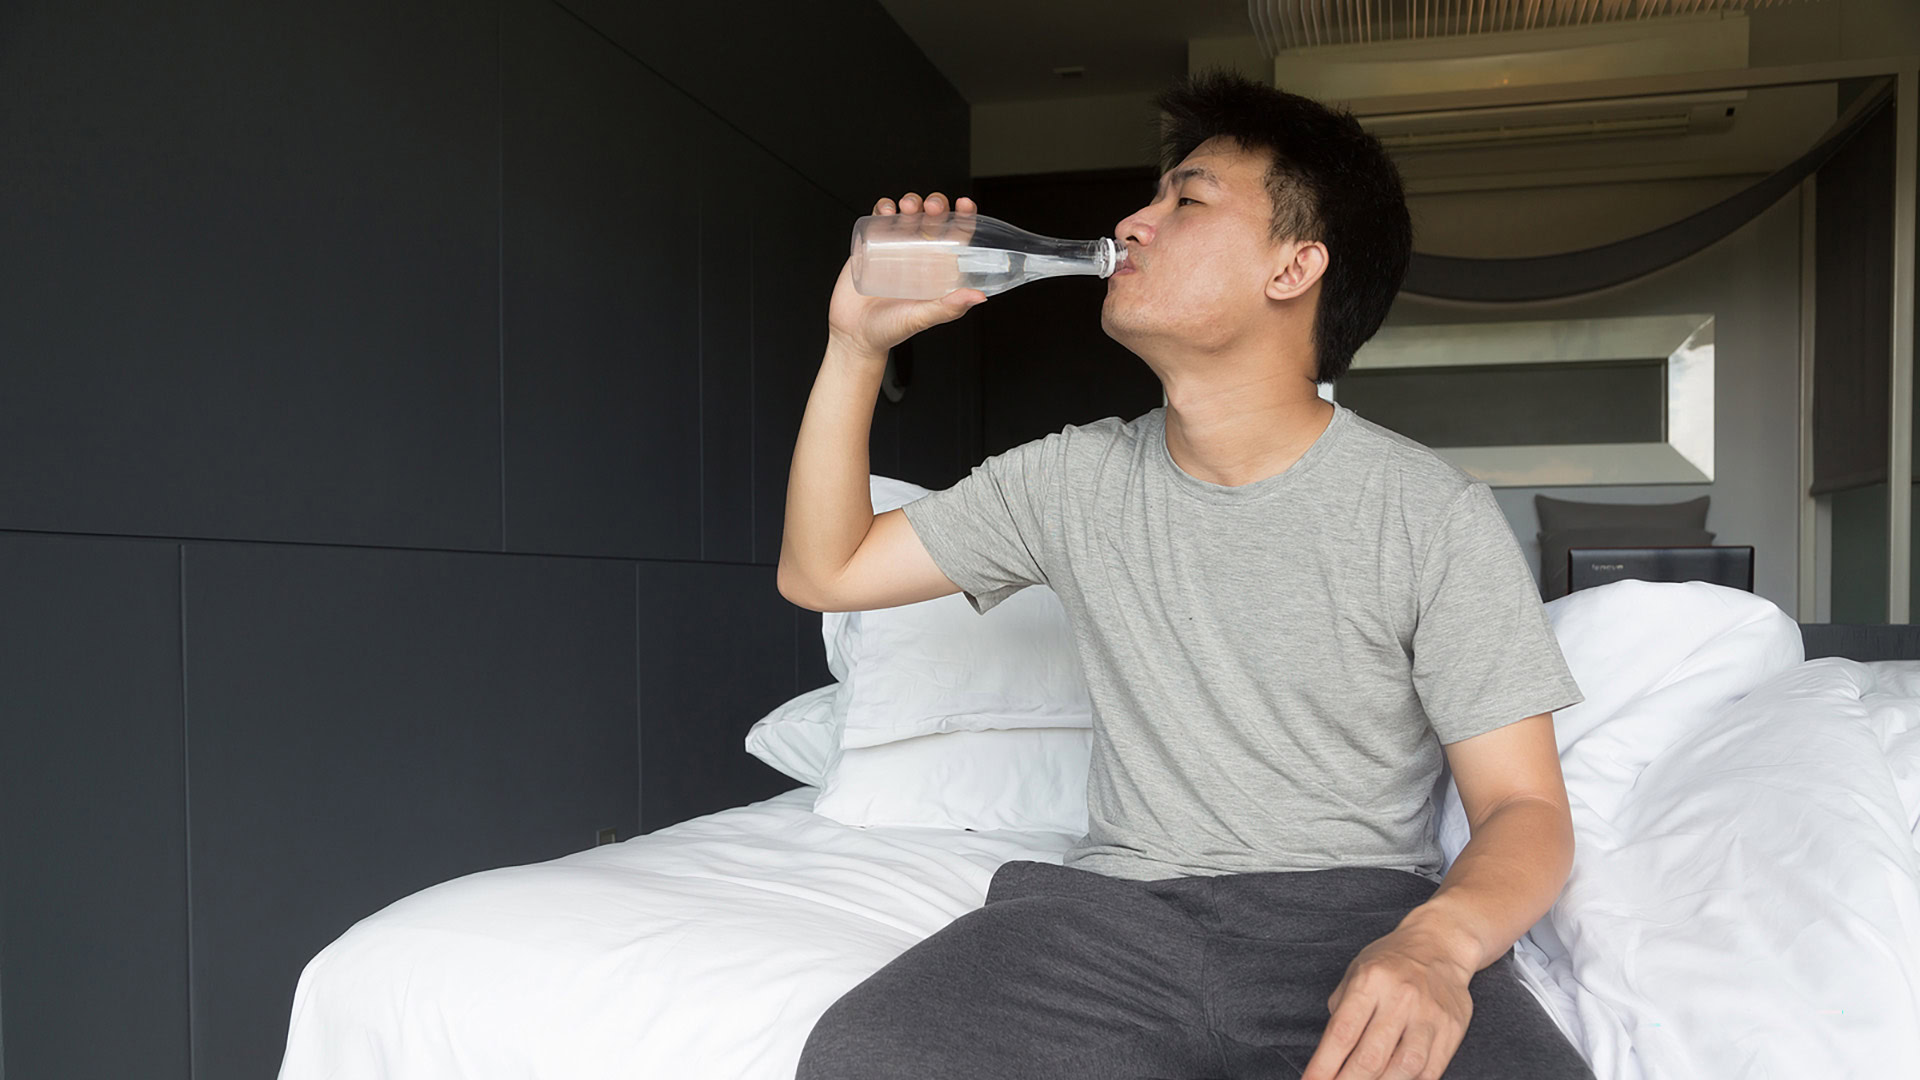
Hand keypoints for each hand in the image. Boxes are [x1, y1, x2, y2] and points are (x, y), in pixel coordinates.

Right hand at [827, 191, 986, 358]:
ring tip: (906, 208)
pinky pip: (880, 218)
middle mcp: (920, 255)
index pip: (957, 237)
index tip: (964, 204)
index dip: (964, 217)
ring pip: (908, 214)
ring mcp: (895, 247)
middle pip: (933, 219)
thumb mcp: (921, 318)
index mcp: (938, 269)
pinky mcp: (872, 244)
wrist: (853, 334)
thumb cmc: (890, 329)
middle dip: (936, 204)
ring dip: (911, 202)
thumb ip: (948, 308)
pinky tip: (886, 211)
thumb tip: (979, 296)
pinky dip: (884, 207)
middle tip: (931, 208)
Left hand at [1299, 924, 1476, 1079]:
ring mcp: (1430, 1015)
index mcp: (1370, 981)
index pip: (1342, 1033)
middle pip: (1371, 1057)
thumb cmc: (1390, 963)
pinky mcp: (1452, 1029)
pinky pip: (1430, 1071)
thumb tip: (1329, 1059)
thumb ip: (1342, 1013)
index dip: (1324, 1066)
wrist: (1440, 944)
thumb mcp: (1355, 974)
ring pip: (1404, 1068)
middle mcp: (1401, 998)